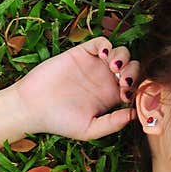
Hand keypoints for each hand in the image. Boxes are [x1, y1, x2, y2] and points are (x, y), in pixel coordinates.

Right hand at [9, 35, 138, 140]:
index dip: (137, 89)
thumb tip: (134, 116)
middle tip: (123, 81)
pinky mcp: (81, 53)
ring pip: (121, 52)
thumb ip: (113, 123)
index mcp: (110, 98)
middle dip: (134, 72)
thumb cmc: (60, 122)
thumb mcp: (90, 129)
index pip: (135, 87)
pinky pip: (101, 42)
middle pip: (133, 68)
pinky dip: (107, 45)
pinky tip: (104, 56)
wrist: (32, 107)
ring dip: (124, 58)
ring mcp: (94, 65)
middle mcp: (105, 80)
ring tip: (113, 68)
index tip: (127, 96)